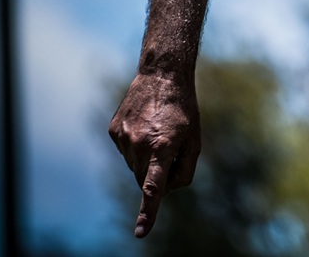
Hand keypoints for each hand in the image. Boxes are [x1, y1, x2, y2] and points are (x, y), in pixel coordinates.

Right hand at [108, 72, 200, 238]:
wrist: (162, 75)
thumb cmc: (184, 109)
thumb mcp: (195, 140)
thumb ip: (184, 169)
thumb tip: (166, 190)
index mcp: (163, 147)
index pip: (153, 187)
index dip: (149, 212)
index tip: (141, 232)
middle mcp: (139, 144)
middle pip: (143, 180)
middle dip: (155, 175)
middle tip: (170, 150)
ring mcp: (123, 138)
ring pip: (133, 167)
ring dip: (145, 159)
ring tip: (157, 132)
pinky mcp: (113, 131)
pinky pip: (125, 152)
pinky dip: (135, 147)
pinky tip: (145, 127)